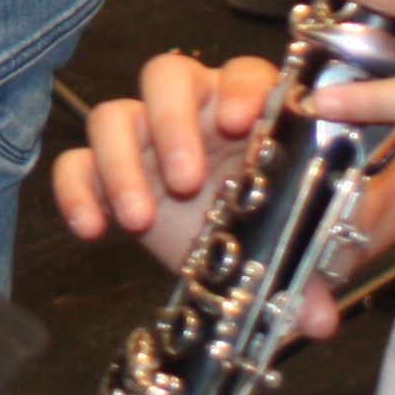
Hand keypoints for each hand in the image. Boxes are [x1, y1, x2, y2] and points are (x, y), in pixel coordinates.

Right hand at [52, 53, 345, 343]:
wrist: (238, 254)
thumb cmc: (277, 223)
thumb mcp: (309, 244)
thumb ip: (314, 270)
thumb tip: (319, 319)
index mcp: (249, 112)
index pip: (242, 75)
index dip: (240, 91)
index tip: (241, 123)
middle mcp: (192, 112)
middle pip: (167, 76)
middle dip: (172, 122)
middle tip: (186, 179)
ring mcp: (144, 137)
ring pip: (113, 115)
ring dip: (121, 163)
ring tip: (138, 217)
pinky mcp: (107, 173)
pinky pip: (75, 163)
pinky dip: (76, 190)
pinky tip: (91, 227)